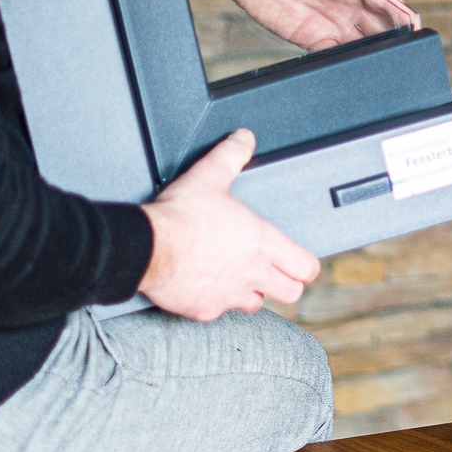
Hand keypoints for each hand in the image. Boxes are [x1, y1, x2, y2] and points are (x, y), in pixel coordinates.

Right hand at [138, 129, 321, 320]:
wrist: (145, 246)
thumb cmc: (179, 215)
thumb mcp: (210, 174)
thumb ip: (232, 154)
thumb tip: (244, 138)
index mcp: (262, 242)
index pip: (306, 267)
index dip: (305, 265)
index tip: (298, 262)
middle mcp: (252, 273)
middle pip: (291, 292)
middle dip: (286, 283)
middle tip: (274, 272)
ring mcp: (230, 295)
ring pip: (257, 304)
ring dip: (251, 292)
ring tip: (238, 276)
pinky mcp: (205, 310)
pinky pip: (220, 312)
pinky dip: (217, 302)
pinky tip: (207, 286)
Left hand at [175, 0, 416, 48]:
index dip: (401, 11)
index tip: (415, 25)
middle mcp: (344, 2)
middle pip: (379, 24)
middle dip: (396, 36)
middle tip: (410, 50)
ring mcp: (327, 21)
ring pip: (362, 42)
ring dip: (376, 52)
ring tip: (390, 64)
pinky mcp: (307, 37)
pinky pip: (333, 54)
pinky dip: (347, 62)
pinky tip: (358, 70)